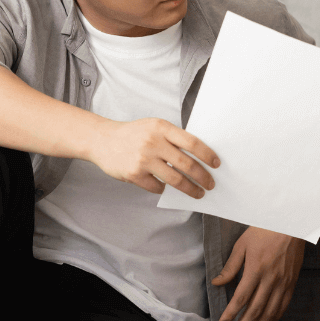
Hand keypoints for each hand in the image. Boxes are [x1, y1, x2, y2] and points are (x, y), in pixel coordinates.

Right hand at [90, 118, 218, 197]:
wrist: (103, 140)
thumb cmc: (133, 134)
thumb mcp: (153, 127)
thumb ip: (172, 138)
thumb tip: (199, 157)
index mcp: (161, 128)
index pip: (192, 143)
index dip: (207, 155)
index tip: (216, 164)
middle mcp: (153, 142)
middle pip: (187, 164)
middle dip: (203, 177)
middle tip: (210, 184)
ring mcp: (143, 159)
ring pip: (175, 179)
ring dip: (190, 189)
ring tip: (197, 193)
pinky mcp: (134, 174)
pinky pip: (157, 187)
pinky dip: (164, 188)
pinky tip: (165, 186)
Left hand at [213, 227, 304, 320]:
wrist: (290, 225)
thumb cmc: (264, 231)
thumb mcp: (242, 245)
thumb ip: (230, 267)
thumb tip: (217, 283)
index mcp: (256, 270)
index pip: (241, 299)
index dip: (230, 314)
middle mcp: (271, 280)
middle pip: (255, 310)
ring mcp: (283, 283)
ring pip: (271, 312)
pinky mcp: (292, 283)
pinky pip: (283, 306)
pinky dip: (274, 319)